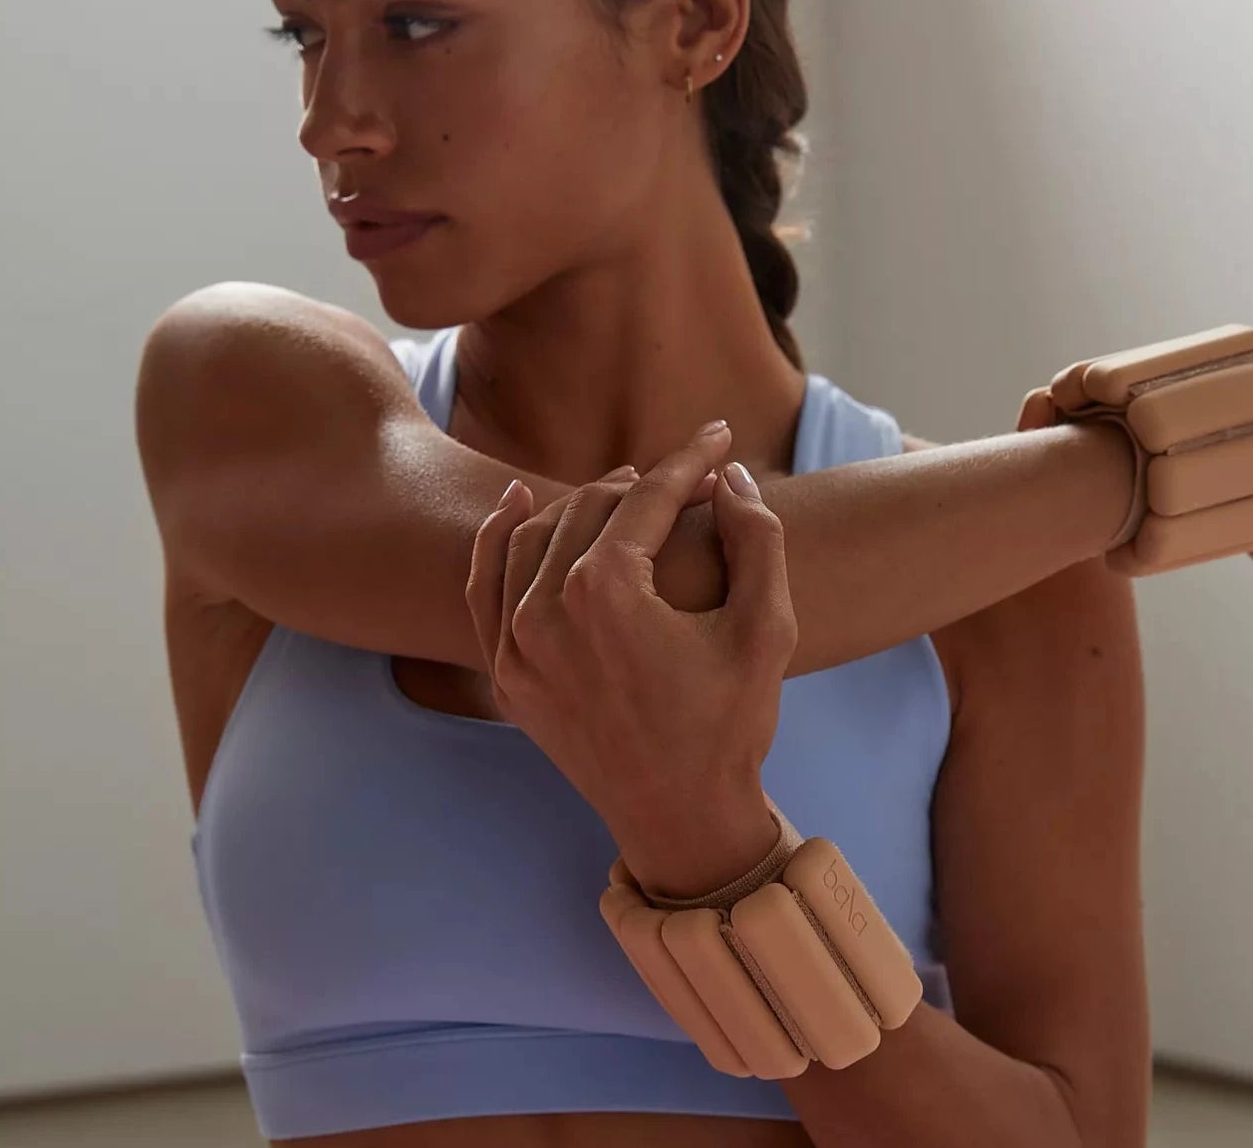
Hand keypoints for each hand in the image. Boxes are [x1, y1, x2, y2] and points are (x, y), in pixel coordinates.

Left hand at [463, 423, 797, 863]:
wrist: (682, 817)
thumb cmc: (731, 722)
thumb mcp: (767, 627)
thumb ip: (757, 537)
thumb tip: (730, 475)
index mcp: (606, 593)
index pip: (647, 498)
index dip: (689, 459)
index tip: (718, 437)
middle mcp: (545, 610)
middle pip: (594, 509)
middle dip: (647, 483)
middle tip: (691, 478)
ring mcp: (515, 645)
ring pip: (538, 535)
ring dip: (585, 504)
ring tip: (629, 489)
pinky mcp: (504, 673)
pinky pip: (485, 585)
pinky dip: (497, 539)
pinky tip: (518, 504)